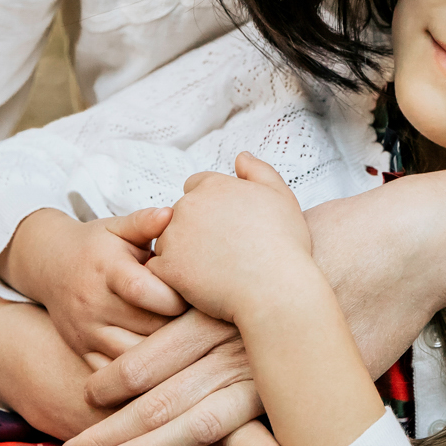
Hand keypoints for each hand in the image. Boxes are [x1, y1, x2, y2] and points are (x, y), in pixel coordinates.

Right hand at [0, 205, 185, 359]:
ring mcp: (86, 332)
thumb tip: (172, 213)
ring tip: (191, 345)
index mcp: (106, 270)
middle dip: (179, 327)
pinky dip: (141, 376)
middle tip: (207, 325)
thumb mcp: (118, 228)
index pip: (143, 290)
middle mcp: (93, 304)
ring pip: (133, 356)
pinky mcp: (83, 352)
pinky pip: (115, 374)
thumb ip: (145, 222)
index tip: (197, 294)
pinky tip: (166, 365)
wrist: (50, 266)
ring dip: (165, 355)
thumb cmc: (96, 245)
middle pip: (145, 326)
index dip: (175, 297)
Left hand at [65, 169, 445, 445]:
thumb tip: (194, 208)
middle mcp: (238, 340)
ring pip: (199, 419)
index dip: (113, 378)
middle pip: (160, 391)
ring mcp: (275, 370)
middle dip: (110, 427)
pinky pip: (270, 444)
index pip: (152, 348)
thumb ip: (227, 239)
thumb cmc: (333, 239)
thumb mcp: (266, 229)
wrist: (399, 248)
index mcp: (222, 306)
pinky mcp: (314, 394)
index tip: (80, 398)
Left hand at [147, 153, 318, 322]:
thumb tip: (240, 156)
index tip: (227, 228)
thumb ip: (258, 171)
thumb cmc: (284, 245)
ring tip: (216, 271)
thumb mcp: (281, 196)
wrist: (276, 289)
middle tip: (225, 252)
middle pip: (180, 214)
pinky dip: (174, 278)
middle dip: (195, 229)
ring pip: (168, 241)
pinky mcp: (167, 267)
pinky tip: (201, 285)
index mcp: (214, 186)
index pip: (196, 186)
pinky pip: (160, 270)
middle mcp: (189, 205)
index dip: (211, 207)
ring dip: (182, 253)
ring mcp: (174, 236)